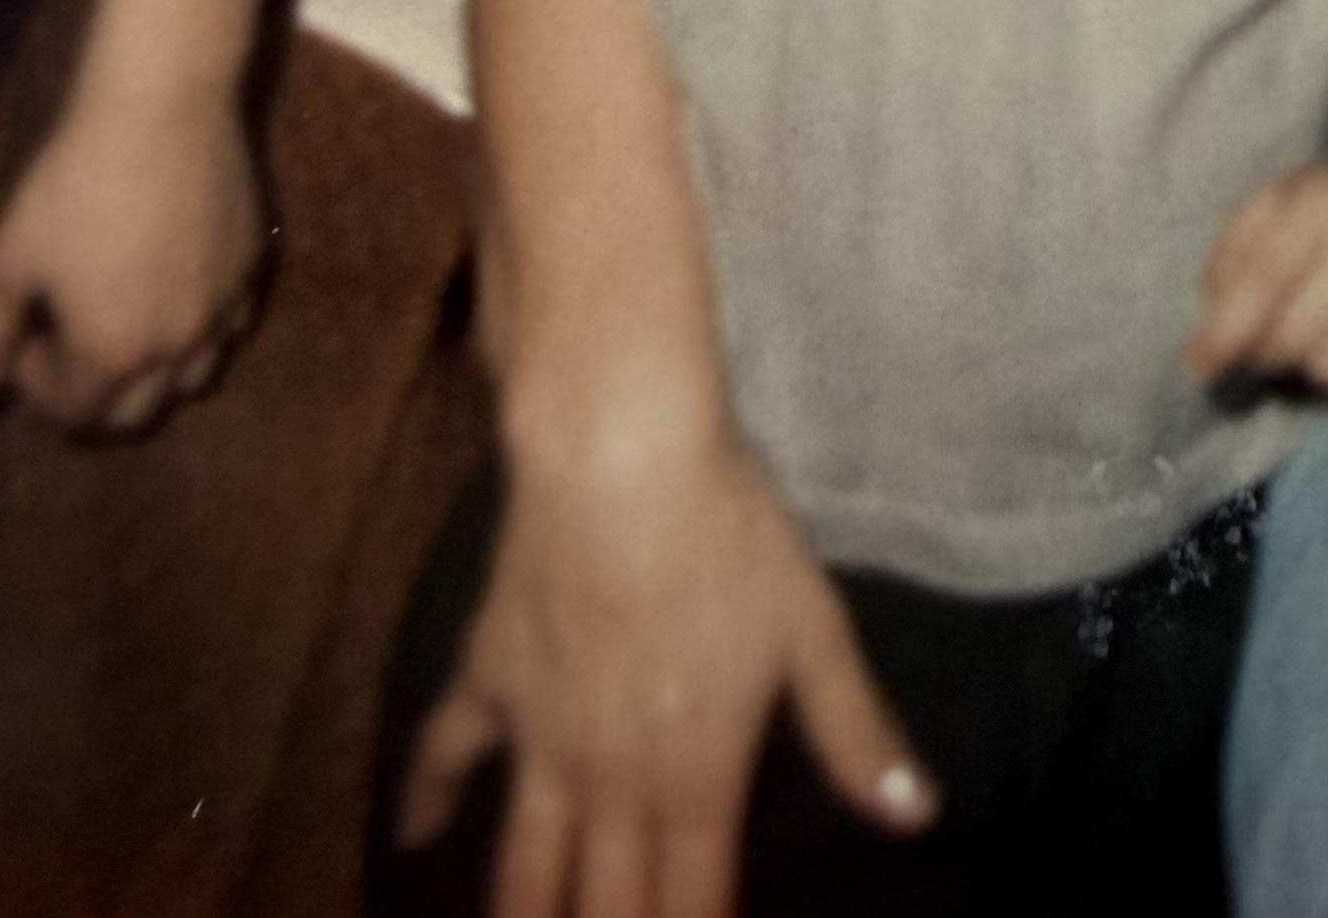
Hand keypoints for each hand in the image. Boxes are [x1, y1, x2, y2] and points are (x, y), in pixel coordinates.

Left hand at [0, 83, 273, 432]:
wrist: (162, 107)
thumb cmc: (74, 182)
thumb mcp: (9, 258)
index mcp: (111, 353)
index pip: (72, 413)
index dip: (36, 381)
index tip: (26, 329)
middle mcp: (176, 348)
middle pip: (134, 414)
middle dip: (92, 392)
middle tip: (68, 334)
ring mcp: (223, 310)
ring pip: (191, 378)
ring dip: (152, 370)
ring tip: (125, 315)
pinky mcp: (253, 270)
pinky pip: (229, 326)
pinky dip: (200, 327)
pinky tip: (173, 279)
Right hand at [397, 426, 933, 917]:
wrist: (618, 456)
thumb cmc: (730, 535)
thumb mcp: (813, 630)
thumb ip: (857, 733)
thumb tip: (918, 819)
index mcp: (695, 777)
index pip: (690, 911)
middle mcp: (609, 780)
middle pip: (602, 910)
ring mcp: (539, 736)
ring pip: (519, 870)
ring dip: (521, 917)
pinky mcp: (487, 677)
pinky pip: (444, 753)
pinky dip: (423, 802)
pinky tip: (409, 840)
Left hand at [1188, 138, 1327, 416]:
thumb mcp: (1271, 207)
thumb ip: (1229, 266)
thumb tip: (1206, 353)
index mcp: (1325, 201)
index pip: (1267, 279)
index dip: (1227, 331)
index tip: (1200, 365)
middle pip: (1296, 335)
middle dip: (1263, 354)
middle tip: (1258, 348)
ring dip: (1304, 372)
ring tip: (1306, 342)